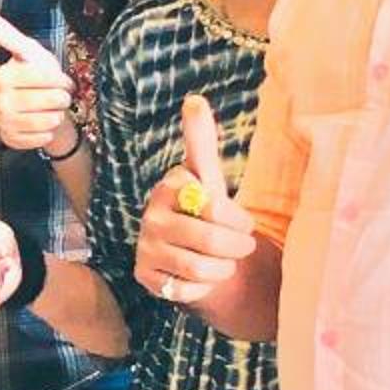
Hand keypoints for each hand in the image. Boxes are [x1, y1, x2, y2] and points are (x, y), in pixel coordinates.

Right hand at [0, 10, 76, 157]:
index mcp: (2, 76)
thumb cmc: (36, 74)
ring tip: (53, 110)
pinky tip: (45, 126)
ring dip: (57, 116)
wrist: (39, 105)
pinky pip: (40, 139)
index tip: (59, 78)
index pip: (43, 77)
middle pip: (49, 100)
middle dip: (62, 98)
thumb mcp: (28, 51)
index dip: (59, 78)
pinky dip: (48, 133)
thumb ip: (9, 35)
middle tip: (59, 96)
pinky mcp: (10, 139)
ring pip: (46, 121)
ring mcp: (3, 121)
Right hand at [135, 96, 253, 308]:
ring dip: (223, 269)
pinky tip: (201, 278)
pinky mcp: (144, 275)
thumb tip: (194, 99)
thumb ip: (202, 141)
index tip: (245, 224)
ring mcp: (145, 245)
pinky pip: (185, 289)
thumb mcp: (210, 178)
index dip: (238, 221)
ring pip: (200, 269)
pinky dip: (203, 289)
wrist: (194, 252)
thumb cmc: (206, 211)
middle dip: (236, 248)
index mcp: (170, 186)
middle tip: (242, 247)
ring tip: (224, 262)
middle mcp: (152, 213)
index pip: (214, 206)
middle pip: (209, 239)